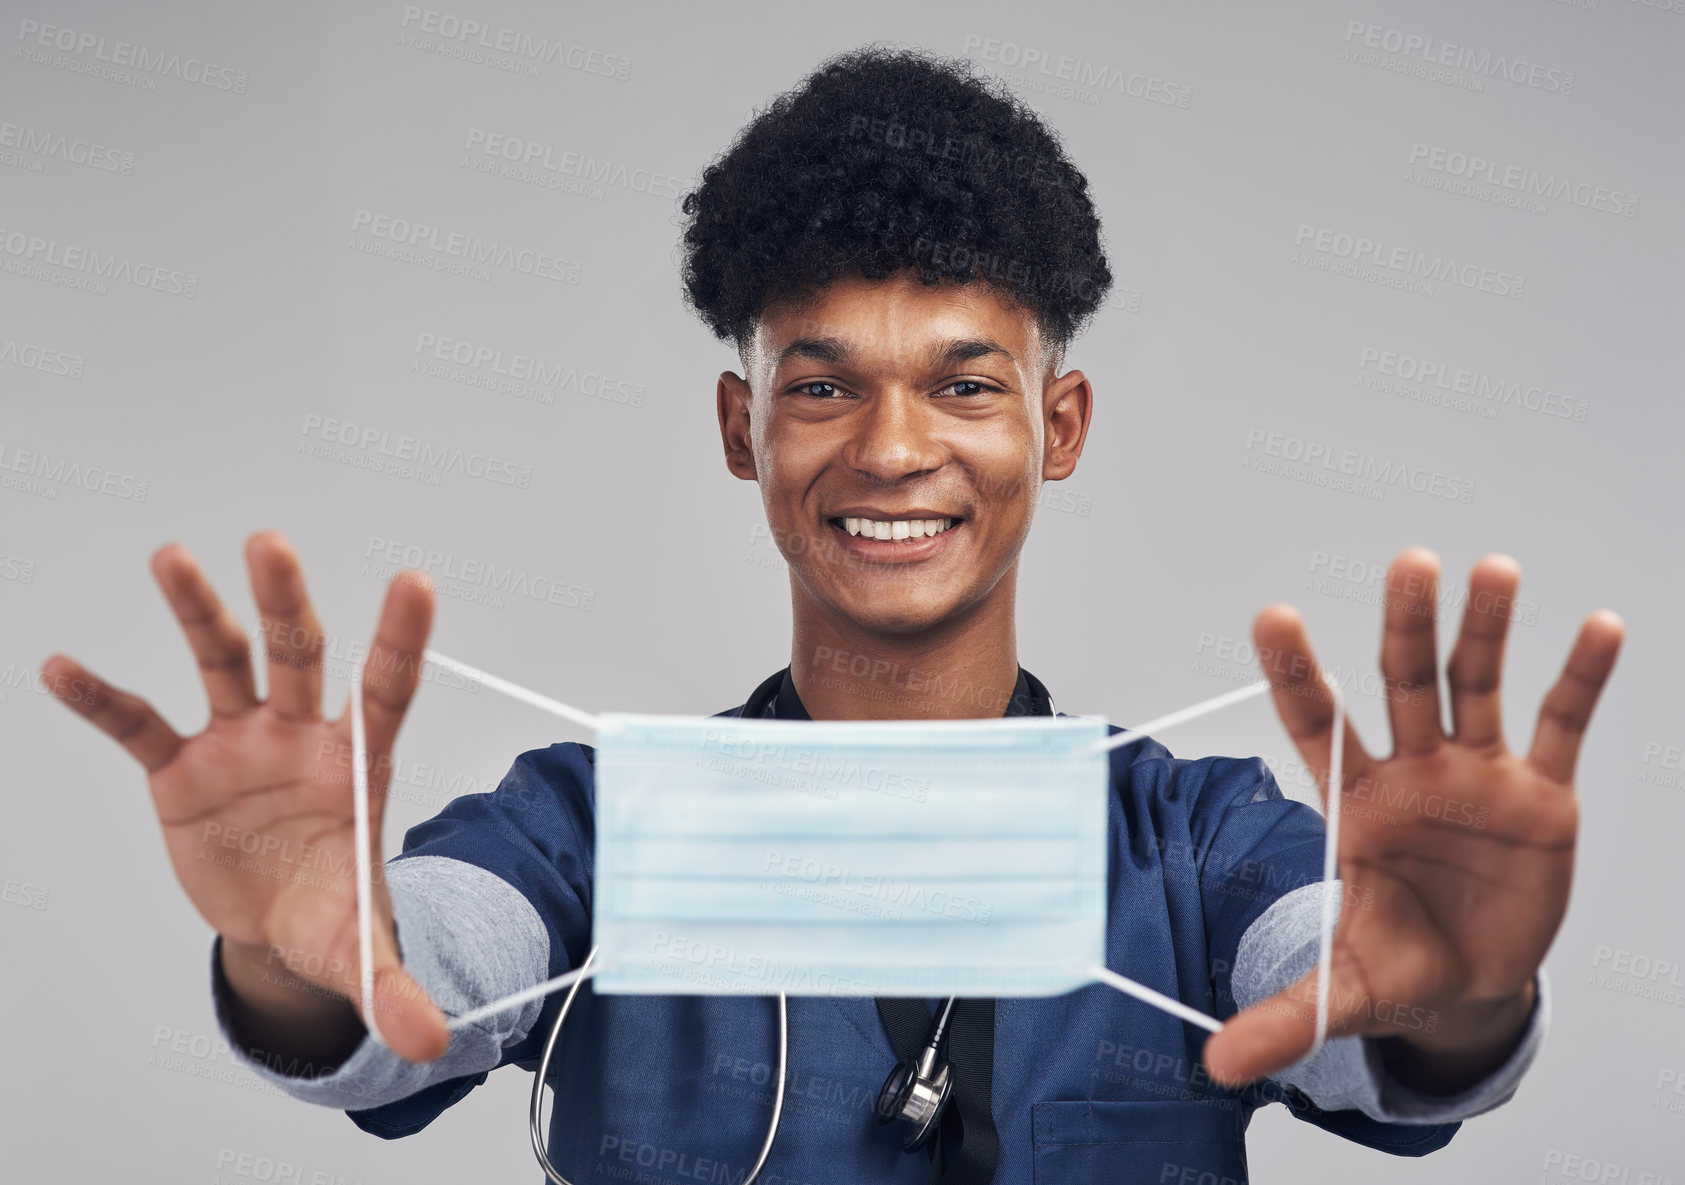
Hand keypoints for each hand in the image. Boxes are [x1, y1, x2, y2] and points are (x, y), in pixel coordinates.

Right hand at [41, 531, 449, 1062]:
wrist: (276, 920)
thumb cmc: (331, 910)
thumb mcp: (362, 948)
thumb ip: (395, 988)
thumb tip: (434, 1046)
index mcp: (357, 765)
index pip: (385, 692)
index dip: (399, 640)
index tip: (414, 582)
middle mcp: (299, 736)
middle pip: (296, 656)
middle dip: (284, 603)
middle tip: (270, 544)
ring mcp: (238, 744)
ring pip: (219, 663)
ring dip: (197, 613)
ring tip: (172, 558)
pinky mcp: (180, 769)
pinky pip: (138, 725)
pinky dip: (103, 700)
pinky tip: (64, 668)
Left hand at [1203, 548, 1622, 1088]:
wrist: (1475, 981)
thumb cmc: (1401, 964)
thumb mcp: (1345, 991)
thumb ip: (1287, 1014)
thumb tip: (1216, 1067)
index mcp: (1355, 802)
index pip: (1317, 726)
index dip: (1298, 675)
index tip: (1272, 616)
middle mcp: (1413, 771)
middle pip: (1403, 684)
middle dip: (1405, 627)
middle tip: (1409, 564)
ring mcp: (1478, 774)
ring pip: (1478, 687)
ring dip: (1488, 630)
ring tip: (1494, 569)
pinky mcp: (1542, 793)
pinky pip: (1559, 726)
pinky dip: (1579, 680)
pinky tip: (1599, 627)